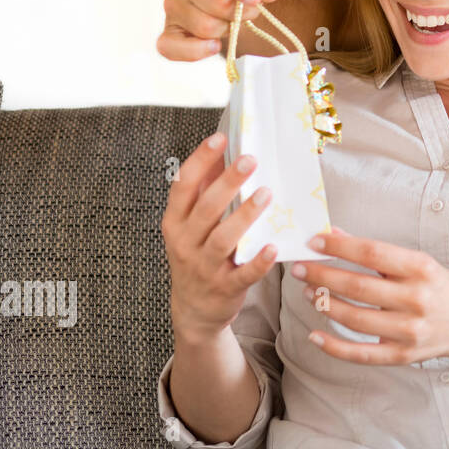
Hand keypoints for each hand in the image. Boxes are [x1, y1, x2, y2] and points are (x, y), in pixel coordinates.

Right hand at [158, 0, 283, 60]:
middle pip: (214, 1)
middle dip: (241, 10)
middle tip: (250, 7)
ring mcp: (171, 3)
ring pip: (203, 26)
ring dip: (227, 28)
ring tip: (232, 17)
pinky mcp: (169, 29)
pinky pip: (170, 47)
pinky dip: (195, 51)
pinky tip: (215, 45)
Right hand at [163, 132, 277, 345]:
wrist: (193, 311)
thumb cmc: (196, 257)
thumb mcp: (189, 227)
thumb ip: (203, 193)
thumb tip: (221, 153)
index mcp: (176, 223)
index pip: (183, 186)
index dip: (200, 160)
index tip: (220, 138)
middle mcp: (186, 243)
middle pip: (206, 208)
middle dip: (228, 182)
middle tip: (250, 160)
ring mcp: (205, 267)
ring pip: (224, 238)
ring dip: (246, 215)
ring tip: (266, 194)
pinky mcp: (226, 288)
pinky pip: (244, 273)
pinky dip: (258, 261)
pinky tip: (273, 246)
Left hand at [292, 229, 448, 364]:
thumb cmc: (437, 287)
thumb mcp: (416, 262)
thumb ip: (377, 252)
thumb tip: (335, 235)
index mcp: (421, 269)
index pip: (373, 253)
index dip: (340, 247)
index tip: (314, 242)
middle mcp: (417, 299)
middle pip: (359, 287)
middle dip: (322, 275)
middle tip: (299, 268)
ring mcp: (409, 331)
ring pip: (355, 319)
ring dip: (325, 304)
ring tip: (308, 292)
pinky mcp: (402, 355)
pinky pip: (361, 354)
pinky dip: (334, 346)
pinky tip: (314, 335)